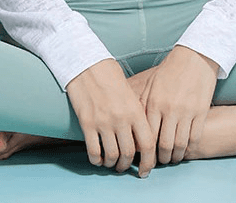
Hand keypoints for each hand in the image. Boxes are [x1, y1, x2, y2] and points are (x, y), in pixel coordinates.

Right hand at [65, 58, 156, 177]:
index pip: (148, 144)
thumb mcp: (130, 92)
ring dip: (112, 164)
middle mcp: (121, 118)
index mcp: (135, 110)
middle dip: (127, 165)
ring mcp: (103, 122)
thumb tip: (140, 137)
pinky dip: (96, 160)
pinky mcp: (87, 123)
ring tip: (112, 163)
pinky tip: (98, 159)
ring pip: (111, 155)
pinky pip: (93, 151)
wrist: (87, 63)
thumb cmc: (109, 75)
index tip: (145, 170)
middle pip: (129, 153)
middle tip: (125, 166)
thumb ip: (136, 114)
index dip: (148, 162)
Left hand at [126, 45, 218, 164]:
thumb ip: (143, 104)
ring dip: (175, 157)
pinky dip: (189, 148)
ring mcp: (187, 111)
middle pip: (164, 145)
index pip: (147, 136)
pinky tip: (185, 150)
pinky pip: (194, 137)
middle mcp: (169, 109)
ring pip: (180, 145)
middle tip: (159, 162)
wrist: (195, 56)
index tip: (145, 157)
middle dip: (160, 159)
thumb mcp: (151, 84)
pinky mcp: (201, 111)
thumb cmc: (170, 70)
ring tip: (172, 159)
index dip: (146, 152)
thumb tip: (134, 126)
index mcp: (154, 103)